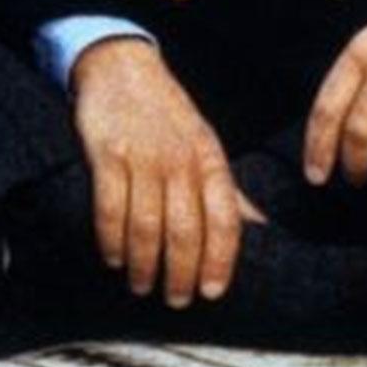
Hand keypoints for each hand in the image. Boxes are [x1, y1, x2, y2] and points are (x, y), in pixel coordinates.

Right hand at [71, 38, 262, 306]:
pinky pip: (110, 208)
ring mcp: (142, 156)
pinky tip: (114, 258)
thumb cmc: (164, 112)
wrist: (119, 66)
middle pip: (185, 230)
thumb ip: (225, 187)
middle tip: (176, 300)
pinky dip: (112, 240)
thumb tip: (258, 226)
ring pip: (147, 225)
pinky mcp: (107, 154)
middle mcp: (179, 159)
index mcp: (209, 158)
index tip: (212, 292)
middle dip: (181, 273)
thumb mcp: (204, 142)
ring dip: (145, 264)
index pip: (224, 219)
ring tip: (142, 285)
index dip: (220, 260)